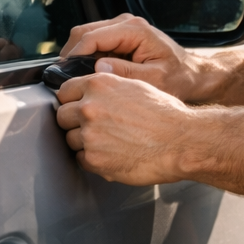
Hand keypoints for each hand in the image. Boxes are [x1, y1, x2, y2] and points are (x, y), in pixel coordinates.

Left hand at [54, 71, 195, 185]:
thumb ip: (109, 89)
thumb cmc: (166, 115)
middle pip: (62, 115)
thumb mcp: (137, 87)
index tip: (79, 106)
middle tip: (97, 126)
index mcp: (100, 85)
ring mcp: (89, 134)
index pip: (64, 91)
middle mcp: (90, 107)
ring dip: (84, 142)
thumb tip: (92, 94)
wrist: (181, 141)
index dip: (73, 100)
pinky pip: (81, 159)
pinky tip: (113, 153)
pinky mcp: (93, 158)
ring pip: (70, 139)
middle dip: (75, 121)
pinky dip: (93, 159)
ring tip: (110, 141)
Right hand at [60, 14, 215, 102]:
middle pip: (83, 32)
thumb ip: (127, 72)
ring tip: (81, 78)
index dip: (74, 55)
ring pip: (86, 35)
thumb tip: (100, 67)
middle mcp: (127, 23)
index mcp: (135, 30)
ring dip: (79, 55)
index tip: (65, 74)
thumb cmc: (179, 77)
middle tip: (69, 79)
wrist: (193, 74)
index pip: (92, 37)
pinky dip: (88, 56)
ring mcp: (123, 27)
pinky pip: (94, 42)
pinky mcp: (121, 35)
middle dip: (72, 55)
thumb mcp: (155, 79)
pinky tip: (93, 73)